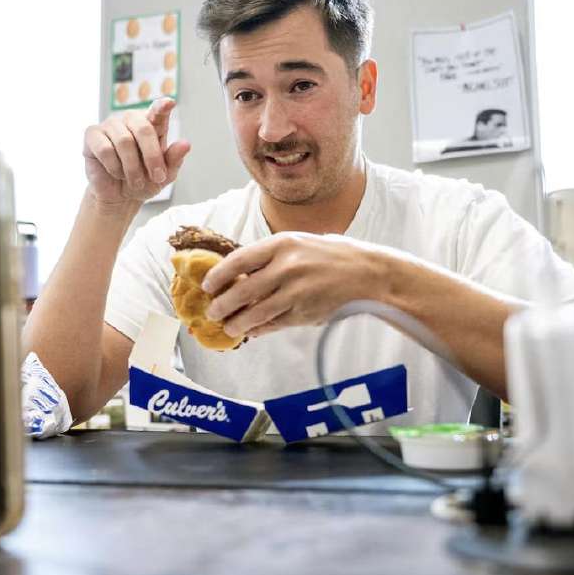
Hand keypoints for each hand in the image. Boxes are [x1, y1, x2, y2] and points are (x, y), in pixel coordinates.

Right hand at [83, 98, 190, 207]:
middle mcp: (131, 120)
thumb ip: (174, 159)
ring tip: (136, 182)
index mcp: (152, 125)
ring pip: (124, 141)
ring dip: (132, 168)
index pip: (158, 111)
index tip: (170, 103)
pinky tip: (116, 173)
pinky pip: (105, 148)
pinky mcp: (92, 135)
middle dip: (152, 156)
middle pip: (143, 128)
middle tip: (157, 177)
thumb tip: (186, 144)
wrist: (119, 196)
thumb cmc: (144, 181)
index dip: (162, 107)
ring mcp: (110, 125)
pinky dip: (114, 166)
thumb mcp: (164, 175)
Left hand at [201, 233, 391, 338]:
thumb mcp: (298, 243)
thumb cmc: (329, 255)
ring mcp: (296, 292)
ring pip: (255, 313)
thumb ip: (269, 256)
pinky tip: (253, 330)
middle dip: (221, 305)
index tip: (207, 285)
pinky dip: (260, 329)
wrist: (367, 272)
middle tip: (212, 311)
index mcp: (282, 244)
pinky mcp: (305, 313)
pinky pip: (274, 324)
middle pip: (241, 291)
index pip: (238, 261)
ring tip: (229, 326)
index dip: (218, 275)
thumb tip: (238, 272)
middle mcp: (287, 267)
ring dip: (237, 323)